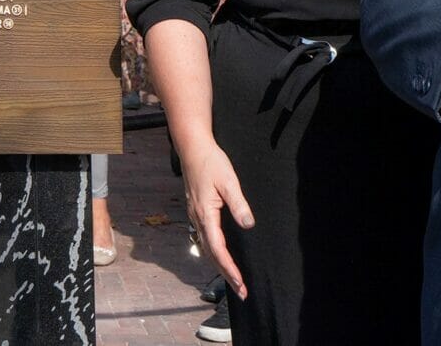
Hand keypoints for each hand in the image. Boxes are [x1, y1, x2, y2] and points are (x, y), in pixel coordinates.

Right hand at [180, 138, 254, 298]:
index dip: (229, 268)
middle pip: (211, 254)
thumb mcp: (228, 181)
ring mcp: (195, 215)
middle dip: (226, 274)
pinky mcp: (197, 211)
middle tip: (241, 292)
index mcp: (205, 214)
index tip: (240, 283)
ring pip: (207, 248)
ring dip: (220, 266)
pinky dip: (214, 253)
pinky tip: (221, 256)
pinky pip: (205, 239)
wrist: (192, 147)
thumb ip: (238, 204)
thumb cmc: (210, 162)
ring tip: (233, 281)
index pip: (218, 249)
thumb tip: (248, 224)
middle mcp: (197, 218)